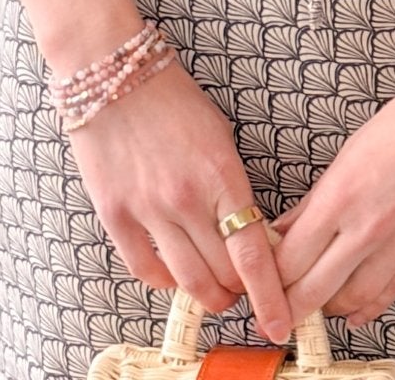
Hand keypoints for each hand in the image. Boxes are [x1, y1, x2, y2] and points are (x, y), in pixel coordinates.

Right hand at [61, 58, 292, 343]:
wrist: (113, 72)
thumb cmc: (172, 97)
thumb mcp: (219, 135)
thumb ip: (232, 185)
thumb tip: (248, 229)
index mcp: (221, 173)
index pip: (253, 252)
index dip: (270, 296)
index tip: (280, 322)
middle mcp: (186, 198)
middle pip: (223, 274)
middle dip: (240, 292)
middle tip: (244, 289)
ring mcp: (148, 209)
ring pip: (187, 281)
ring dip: (208, 295)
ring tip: (216, 291)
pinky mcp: (115, 213)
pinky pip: (145, 268)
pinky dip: (165, 282)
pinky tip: (174, 276)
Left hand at [266, 69, 394, 329]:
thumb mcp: (350, 153)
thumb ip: (317, 200)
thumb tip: (287, 229)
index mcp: (342, 196)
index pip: (290, 259)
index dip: (270, 279)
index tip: (262, 282)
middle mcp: (369, 227)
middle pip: (315, 289)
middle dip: (291, 306)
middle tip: (278, 311)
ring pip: (353, 300)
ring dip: (329, 307)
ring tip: (316, 304)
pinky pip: (391, 292)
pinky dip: (368, 307)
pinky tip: (355, 311)